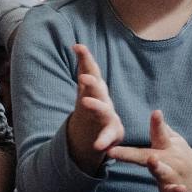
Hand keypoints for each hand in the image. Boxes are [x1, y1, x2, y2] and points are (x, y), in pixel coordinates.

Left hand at [64, 43, 126, 170]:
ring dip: (96, 107)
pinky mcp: (114, 132)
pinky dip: (104, 141)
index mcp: (97, 88)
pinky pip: (108, 136)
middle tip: (83, 78)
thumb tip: (77, 45)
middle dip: (92, 83)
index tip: (78, 47)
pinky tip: (98, 146)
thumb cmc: (95, 104)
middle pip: (99, 89)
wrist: (103, 130)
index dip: (86, 59)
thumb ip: (85, 65)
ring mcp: (110, 116)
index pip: (91, 71)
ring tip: (86, 103)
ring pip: (104, 111)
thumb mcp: (88, 86)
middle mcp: (105, 100)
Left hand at [107, 110, 191, 191]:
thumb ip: (161, 130)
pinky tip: (180, 188)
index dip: (157, 123)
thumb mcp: (173, 140)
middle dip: (130, 154)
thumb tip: (154, 112)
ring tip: (153, 161)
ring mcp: (173, 175)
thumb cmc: (179, 155)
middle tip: (112, 151)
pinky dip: (177, 190)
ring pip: (163, 172)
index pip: (159, 133)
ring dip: (157, 167)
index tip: (156, 112)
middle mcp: (169, 159)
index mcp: (165, 146)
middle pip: (148, 155)